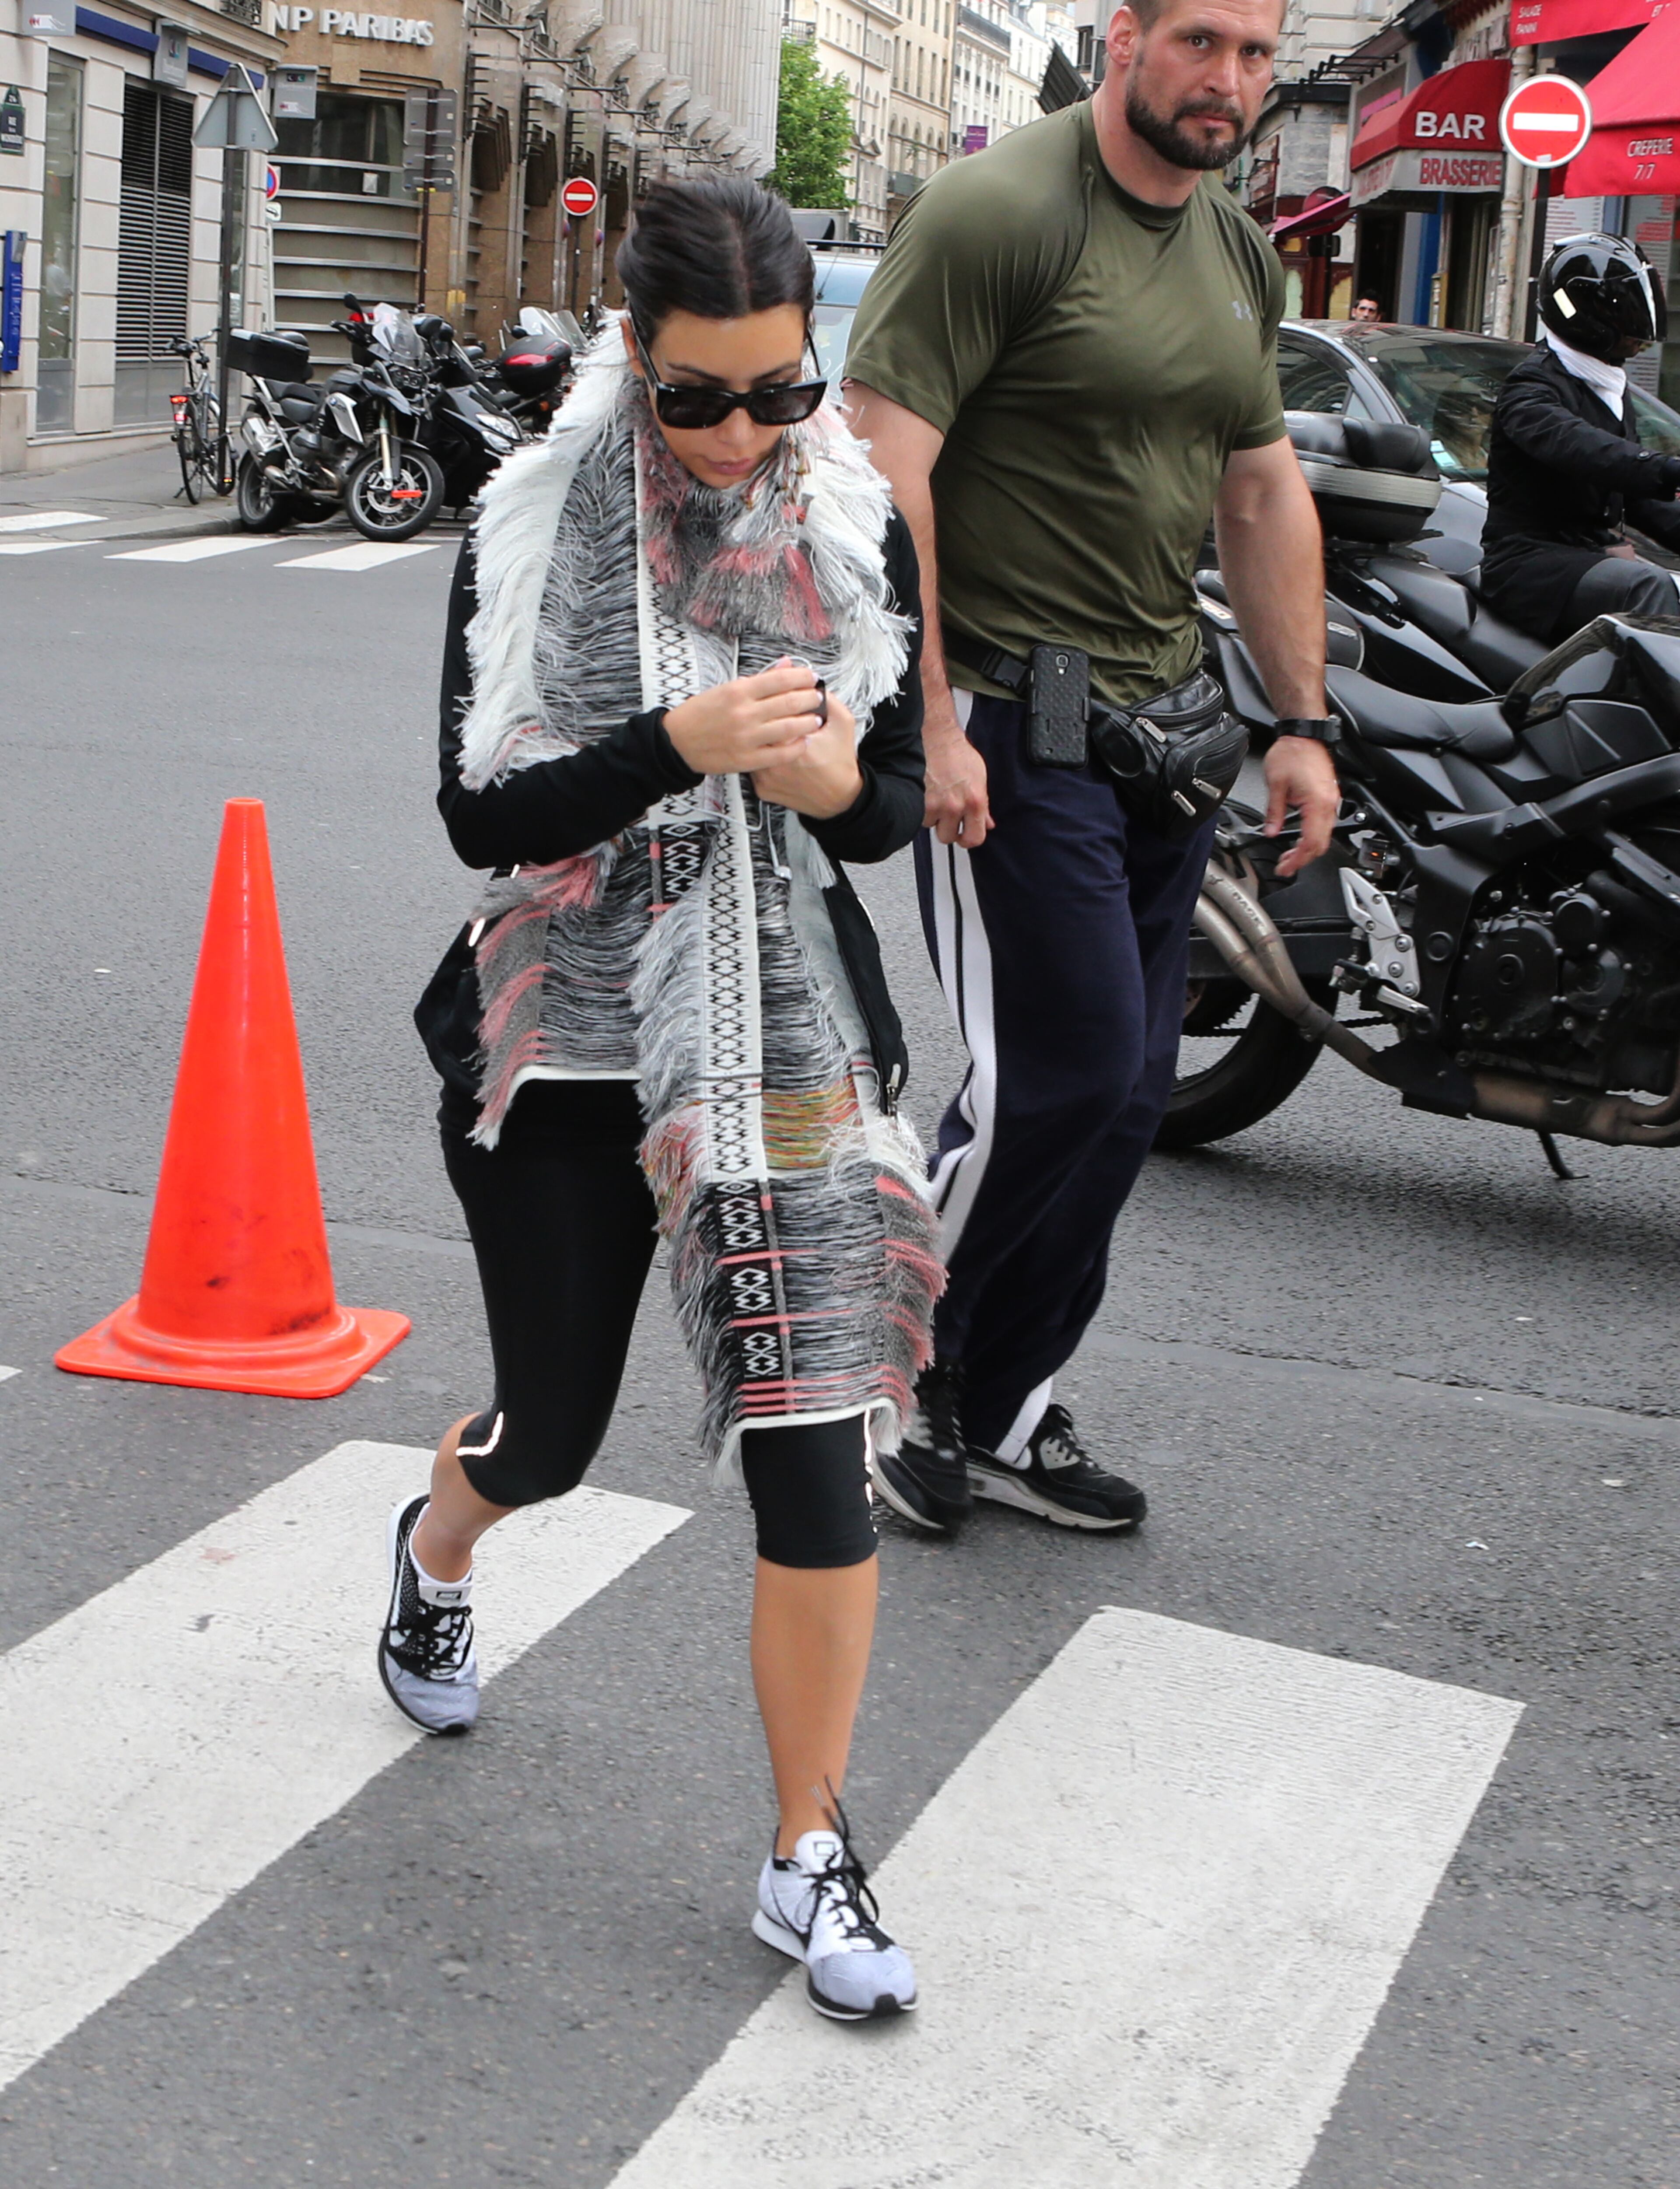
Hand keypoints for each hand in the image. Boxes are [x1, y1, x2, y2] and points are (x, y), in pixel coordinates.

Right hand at [663, 658, 822, 777]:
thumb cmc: (701, 714)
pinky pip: (780, 754)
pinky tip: (803, 742)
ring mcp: (746, 738)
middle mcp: (744, 713)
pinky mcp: (746, 759)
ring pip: (789, 728)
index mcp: (739, 691)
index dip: (802, 678)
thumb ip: (758, 680)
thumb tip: (785, 665)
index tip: (812, 678)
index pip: (780, 679)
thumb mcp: (726, 689)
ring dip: (808, 723)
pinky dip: (796, 747)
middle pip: (789, 703)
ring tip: (816, 719)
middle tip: (818, 698)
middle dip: (810, 699)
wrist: (677, 742)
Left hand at [753, 691, 863, 819]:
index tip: (783, 691)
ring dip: (757, 733)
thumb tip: (807, 680)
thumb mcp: (842, 723)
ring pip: (753, 746)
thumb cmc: (840, 762)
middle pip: (758, 727)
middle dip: (763, 713)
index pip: (775, 711)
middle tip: (770, 706)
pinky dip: (758, 753)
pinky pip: (754, 764)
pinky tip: (767, 745)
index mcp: (796, 745)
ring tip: (767, 724)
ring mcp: (766, 778)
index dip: (777, 696)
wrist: (839, 799)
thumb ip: (827, 698)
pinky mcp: (762, 788)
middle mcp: (777, 764)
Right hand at [923, 692, 991, 843]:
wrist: (935, 735)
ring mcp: (935, 804)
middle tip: (947, 816)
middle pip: (948, 837)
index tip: (964, 836)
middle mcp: (955, 805)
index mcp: (975, 801)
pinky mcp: (918, 800)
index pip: (974, 838)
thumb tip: (987, 822)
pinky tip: (926, 794)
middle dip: (947, 828)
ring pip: (931, 826)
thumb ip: (983, 804)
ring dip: (933, 817)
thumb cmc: (956, 752)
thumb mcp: (979, 777)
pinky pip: (918, 816)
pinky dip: (920, 808)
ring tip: (936, 799)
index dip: (968, 839)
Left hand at [1263, 735, 1338, 877]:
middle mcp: (1328, 803)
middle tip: (1285, 866)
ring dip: (1308, 849)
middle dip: (1303, 859)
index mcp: (1317, 803)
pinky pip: (1325, 824)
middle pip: (1321, 844)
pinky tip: (1300, 838)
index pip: (1310, 842)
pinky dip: (1313, 836)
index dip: (1297, 860)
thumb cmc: (1292, 752)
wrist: (1304, 734)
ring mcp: (1331, 800)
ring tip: (1290, 855)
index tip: (1284, 868)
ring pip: (1324, 836)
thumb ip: (1274, 812)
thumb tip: (1270, 832)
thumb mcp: (1275, 785)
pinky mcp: (1328, 796)